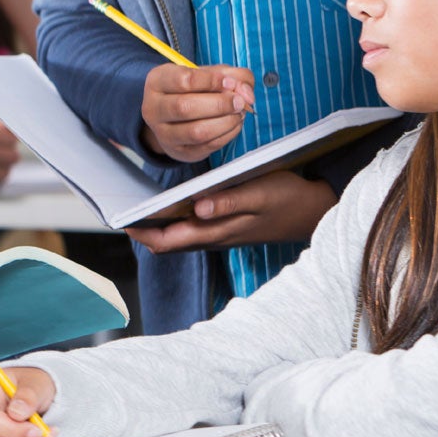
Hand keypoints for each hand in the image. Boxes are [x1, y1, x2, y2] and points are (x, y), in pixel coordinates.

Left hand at [126, 171, 335, 253]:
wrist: (316, 210)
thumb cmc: (287, 197)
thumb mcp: (260, 193)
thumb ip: (229, 202)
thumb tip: (196, 208)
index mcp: (217, 231)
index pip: (168, 240)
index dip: (142, 232)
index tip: (122, 219)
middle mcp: (213, 238)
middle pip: (167, 242)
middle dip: (142, 230)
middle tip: (121, 210)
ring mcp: (219, 235)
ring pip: (178, 237)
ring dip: (157, 226)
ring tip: (136, 205)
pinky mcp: (226, 229)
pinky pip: (192, 230)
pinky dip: (175, 220)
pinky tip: (168, 205)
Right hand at [140, 63, 254, 162]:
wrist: (174, 117)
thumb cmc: (192, 90)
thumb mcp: (208, 74)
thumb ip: (232, 75)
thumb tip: (246, 93)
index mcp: (157, 82)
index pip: (183, 80)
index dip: (212, 81)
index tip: (230, 83)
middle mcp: (153, 108)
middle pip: (185, 107)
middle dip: (220, 104)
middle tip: (239, 101)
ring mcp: (163, 133)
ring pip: (196, 131)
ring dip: (226, 122)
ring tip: (238, 114)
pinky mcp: (179, 151)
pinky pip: (207, 146)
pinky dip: (228, 134)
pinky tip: (233, 124)